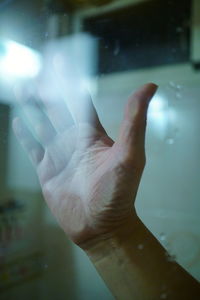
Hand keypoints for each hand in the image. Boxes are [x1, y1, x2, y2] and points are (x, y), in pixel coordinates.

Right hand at [13, 83, 156, 246]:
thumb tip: (150, 86)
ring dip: (33, 108)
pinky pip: (34, 148)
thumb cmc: (118, 192)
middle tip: (35, 73)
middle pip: (58, 110)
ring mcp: (60, 155)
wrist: (101, 225)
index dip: (70, 82)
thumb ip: (135, 121)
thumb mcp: (130, 154)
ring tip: (22, 89)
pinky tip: (18, 122)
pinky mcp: (47, 170)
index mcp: (94, 135)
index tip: (61, 63)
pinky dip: (25, 135)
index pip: (80, 102)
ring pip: (43, 125)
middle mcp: (75, 141)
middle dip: (47, 92)